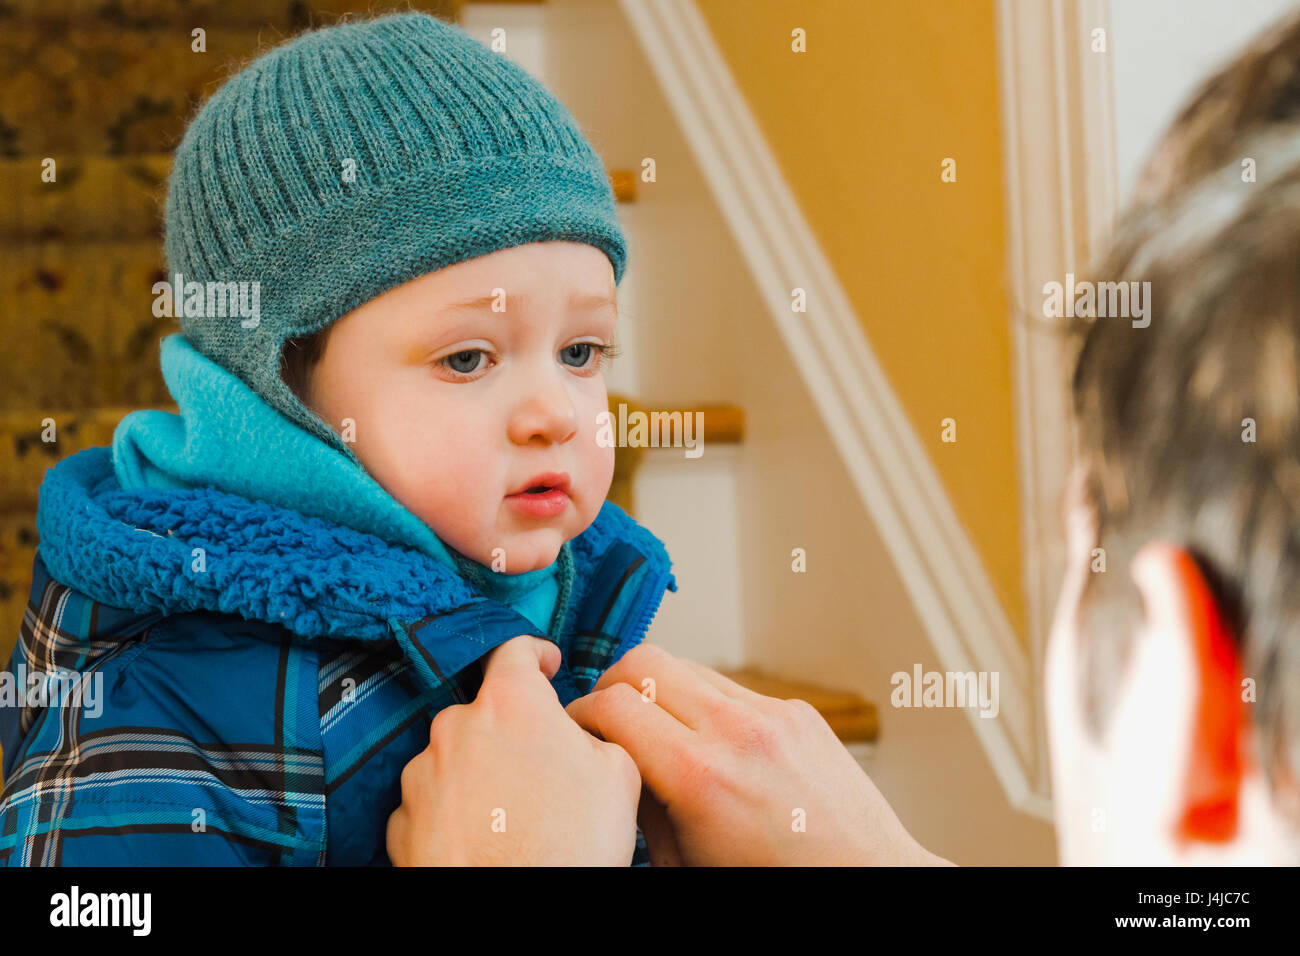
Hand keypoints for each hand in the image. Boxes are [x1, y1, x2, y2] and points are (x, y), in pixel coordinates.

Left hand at [386, 635, 641, 865]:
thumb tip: (577, 735)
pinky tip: (484, 839)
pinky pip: (431, 802)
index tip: (544, 664)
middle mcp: (456, 728)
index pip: (514, 650)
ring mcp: (421, 775)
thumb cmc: (569, 848)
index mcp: (510, 704)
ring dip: (480, 775)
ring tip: (514, 818)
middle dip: (511, 733)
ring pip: (455, 758)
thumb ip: (594, 733)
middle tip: (542, 770)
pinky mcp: (400, 821)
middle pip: (485, 712)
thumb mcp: (618, 774)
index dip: (534, 654)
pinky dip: (453, 813)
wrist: (517, 914)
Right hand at [566, 643, 950, 865]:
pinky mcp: (797, 711)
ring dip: (660, 689)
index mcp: (699, 776)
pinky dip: (706, 704)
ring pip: (687, 666)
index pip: (613, 704)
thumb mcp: (685, 862)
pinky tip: (708, 741)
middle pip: (644, 662)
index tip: (578, 731)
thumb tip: (614, 760)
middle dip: (613, 684)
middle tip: (608, 718)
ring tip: (657, 729)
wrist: (862, 879)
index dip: (581, 715)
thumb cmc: (774, 884)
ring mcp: (772, 714)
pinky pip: (731, 688)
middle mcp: (736, 731)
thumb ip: (643, 805)